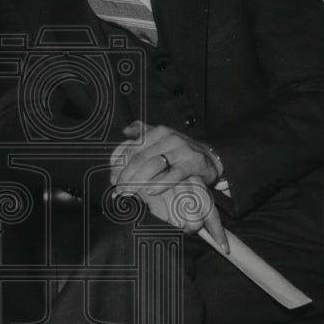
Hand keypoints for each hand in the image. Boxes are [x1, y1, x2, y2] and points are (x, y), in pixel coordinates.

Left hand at [110, 122, 227, 251]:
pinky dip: (160, 184)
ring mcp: (182, 150)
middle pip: (140, 159)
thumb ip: (142, 133)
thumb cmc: (180, 152)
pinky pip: (174, 174)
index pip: (132, 149)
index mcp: (158, 132)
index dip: (120, 165)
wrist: (210, 157)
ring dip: (138, 182)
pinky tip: (150, 192)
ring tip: (129, 193)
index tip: (113, 179)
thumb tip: (125, 131)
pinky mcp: (194, 163)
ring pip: (154, 166)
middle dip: (126, 176)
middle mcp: (169, 138)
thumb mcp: (161, 139)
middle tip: (119, 190)